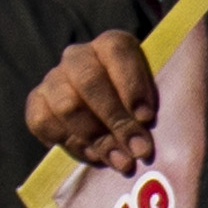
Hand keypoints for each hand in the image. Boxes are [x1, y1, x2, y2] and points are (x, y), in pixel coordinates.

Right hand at [26, 32, 159, 172]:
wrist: (111, 129)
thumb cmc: (143, 112)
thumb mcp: (163, 98)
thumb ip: (167, 99)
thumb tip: (171, 111)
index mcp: (113, 46)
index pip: (118, 51)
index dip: (132, 84)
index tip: (147, 117)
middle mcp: (79, 57)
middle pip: (90, 81)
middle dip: (116, 120)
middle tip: (139, 151)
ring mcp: (54, 80)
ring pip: (67, 105)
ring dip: (96, 138)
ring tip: (121, 161)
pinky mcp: (37, 104)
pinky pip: (44, 122)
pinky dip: (71, 144)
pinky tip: (94, 157)